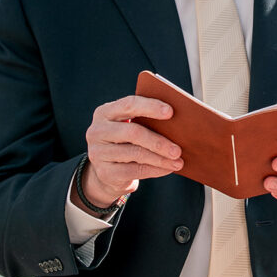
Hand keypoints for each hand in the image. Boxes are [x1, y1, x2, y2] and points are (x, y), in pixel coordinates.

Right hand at [75, 95, 183, 213]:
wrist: (108, 170)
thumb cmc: (127, 141)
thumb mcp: (131, 126)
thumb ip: (146, 120)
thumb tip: (179, 122)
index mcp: (105, 112)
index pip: (129, 104)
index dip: (151, 107)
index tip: (171, 112)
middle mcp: (98, 130)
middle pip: (132, 132)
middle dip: (158, 141)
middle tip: (178, 149)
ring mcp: (98, 152)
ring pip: (135, 153)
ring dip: (160, 158)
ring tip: (178, 161)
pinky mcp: (104, 172)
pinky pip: (134, 171)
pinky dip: (155, 170)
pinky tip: (168, 169)